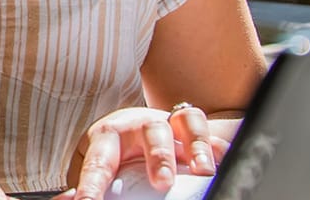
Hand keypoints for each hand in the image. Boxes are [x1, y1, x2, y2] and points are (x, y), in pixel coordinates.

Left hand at [59, 104, 229, 199]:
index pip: (99, 162)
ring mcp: (170, 124)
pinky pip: (211, 132)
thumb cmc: (113, 152)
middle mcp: (140, 126)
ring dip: (195, 148)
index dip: (92, 185)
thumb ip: (85, 182)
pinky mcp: (194, 129)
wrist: (136, 125)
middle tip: (162, 182)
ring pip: (185, 124)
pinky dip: (218, 147)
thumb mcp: (93, 164)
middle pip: (151, 134)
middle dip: (158, 158)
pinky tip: (224, 160)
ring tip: (203, 171)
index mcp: (108, 137)